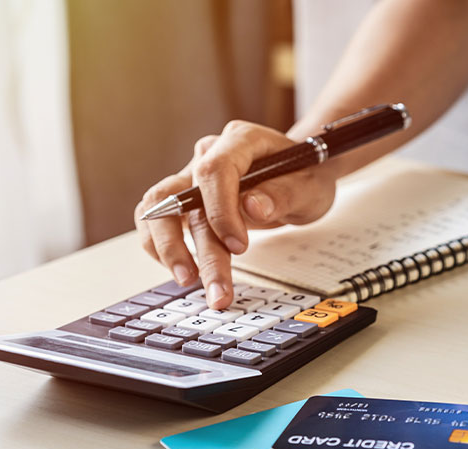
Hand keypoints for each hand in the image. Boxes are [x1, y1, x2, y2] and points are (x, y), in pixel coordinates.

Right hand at [134, 121, 336, 309]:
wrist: (300, 177)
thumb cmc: (305, 177)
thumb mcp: (310, 188)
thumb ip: (284, 194)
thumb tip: (252, 206)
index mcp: (241, 141)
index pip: (215, 170)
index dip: (220, 210)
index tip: (237, 246)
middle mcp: (209, 154)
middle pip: (185, 197)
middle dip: (200, 249)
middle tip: (217, 288)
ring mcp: (192, 176)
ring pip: (160, 208)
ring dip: (170, 249)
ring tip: (190, 282)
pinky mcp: (185, 200)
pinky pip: (157, 219)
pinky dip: (159, 245)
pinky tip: (182, 270)